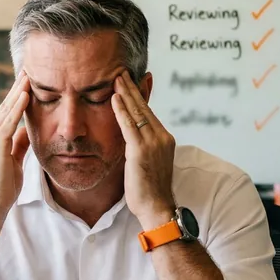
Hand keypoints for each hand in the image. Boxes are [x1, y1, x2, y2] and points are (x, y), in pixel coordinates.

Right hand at [0, 71, 31, 217]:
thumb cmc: (2, 188)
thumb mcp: (14, 161)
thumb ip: (19, 144)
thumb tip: (27, 130)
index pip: (6, 112)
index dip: (16, 96)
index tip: (27, 82)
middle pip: (5, 106)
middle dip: (17, 87)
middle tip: (28, 69)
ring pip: (6, 109)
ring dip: (18, 91)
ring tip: (29, 74)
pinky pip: (8, 121)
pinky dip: (17, 106)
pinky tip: (26, 93)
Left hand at [111, 72, 175, 229]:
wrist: (157, 207)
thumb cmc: (149, 190)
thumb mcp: (147, 163)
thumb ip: (141, 147)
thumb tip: (132, 140)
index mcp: (164, 139)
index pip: (149, 113)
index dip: (138, 97)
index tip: (130, 83)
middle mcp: (162, 137)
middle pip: (144, 108)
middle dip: (132, 89)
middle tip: (122, 72)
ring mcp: (153, 143)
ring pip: (137, 112)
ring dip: (125, 93)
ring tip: (116, 77)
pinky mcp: (141, 150)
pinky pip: (129, 125)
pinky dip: (121, 110)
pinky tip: (114, 97)